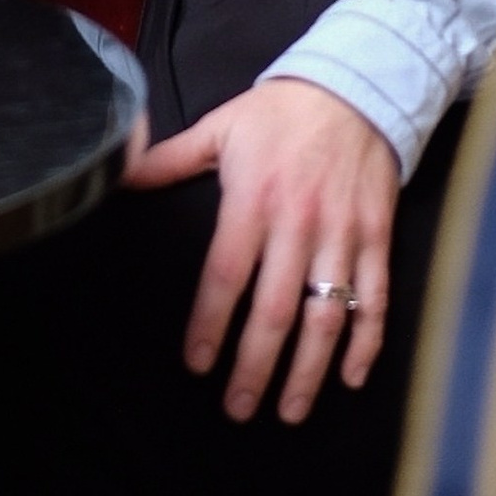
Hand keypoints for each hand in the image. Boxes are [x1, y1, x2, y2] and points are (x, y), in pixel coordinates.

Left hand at [126, 77, 399, 423]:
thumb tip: (118, 176)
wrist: (355, 85)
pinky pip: (375, 299)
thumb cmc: (279, 113)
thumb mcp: (219, 128)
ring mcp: (341, 235)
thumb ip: (168, 160)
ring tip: (289, 410)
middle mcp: (297, 224)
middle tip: (238, 408)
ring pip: (326, 316)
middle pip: (275, 310)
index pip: (225, 275)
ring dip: (308, 371)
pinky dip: (366, 343)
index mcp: (252, 199)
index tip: (196, 364)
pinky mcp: (377, 237)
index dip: (209, 323)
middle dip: (255, 366)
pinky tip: (350, 378)